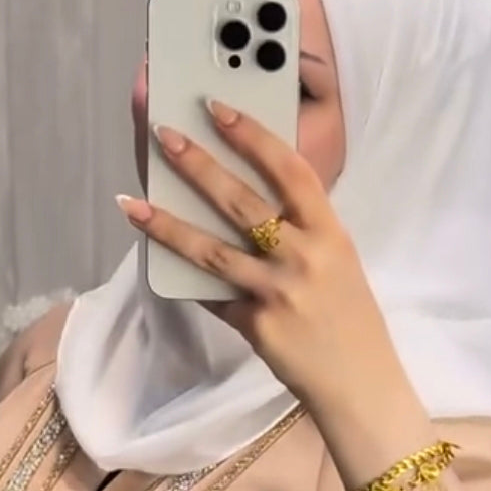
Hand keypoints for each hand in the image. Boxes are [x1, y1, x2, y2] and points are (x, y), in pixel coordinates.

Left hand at [116, 100, 389, 411]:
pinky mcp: (256, 325)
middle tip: (164, 135)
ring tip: (132, 202)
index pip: (289, 170)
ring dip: (166, 224)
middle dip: (198, 165)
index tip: (218, 108)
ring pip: (211, 250)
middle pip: (241, 202)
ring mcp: (277, 292)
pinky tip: (154, 256)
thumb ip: (299, 228)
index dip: (253, 135)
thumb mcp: (336, 259)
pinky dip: (185, 276)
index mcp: (329, 231)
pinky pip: (211, 294)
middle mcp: (304, 256)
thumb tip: (240, 194)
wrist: (359, 382)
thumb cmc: (347, 315)